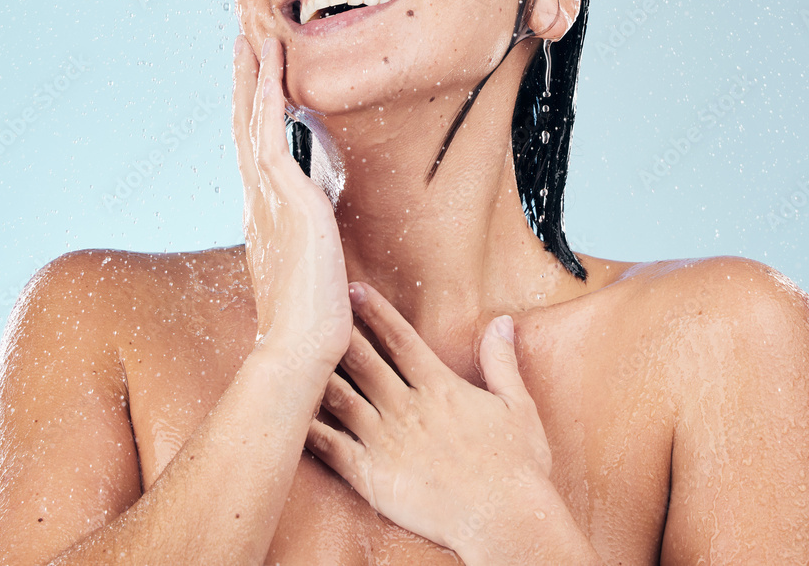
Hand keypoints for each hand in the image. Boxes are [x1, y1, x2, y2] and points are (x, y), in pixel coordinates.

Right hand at [232, 35, 351, 365]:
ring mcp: (268, 197)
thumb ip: (311, 247)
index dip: (255, 115)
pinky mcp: (286, 196)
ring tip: (254, 39)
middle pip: (248, 128)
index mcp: (266, 216)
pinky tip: (274, 65)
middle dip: (246, 85)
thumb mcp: (311, 272)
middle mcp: (259, 200)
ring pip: (255, 122)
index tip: (256, 85)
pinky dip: (271, 96)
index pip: (257, 153)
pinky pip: (273, 132)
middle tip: (243, 45)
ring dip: (255, 78)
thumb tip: (322, 241)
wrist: (301, 348)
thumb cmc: (310, 321)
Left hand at [305, 282, 557, 555]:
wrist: (505, 519)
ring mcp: (386, 442)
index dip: (374, 312)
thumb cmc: (517, 466)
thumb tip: (502, 322)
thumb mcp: (517, 404)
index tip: (353, 290)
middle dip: (338, 332)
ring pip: (342, 398)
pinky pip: (332, 448)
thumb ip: (501, 360)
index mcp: (439, 387)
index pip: (399, 339)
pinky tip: (291, 415)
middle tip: (315, 309)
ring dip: (318, 374)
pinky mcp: (372, 476)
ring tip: (293, 353)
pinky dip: (310, 430)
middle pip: (363, 361)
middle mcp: (407, 408)